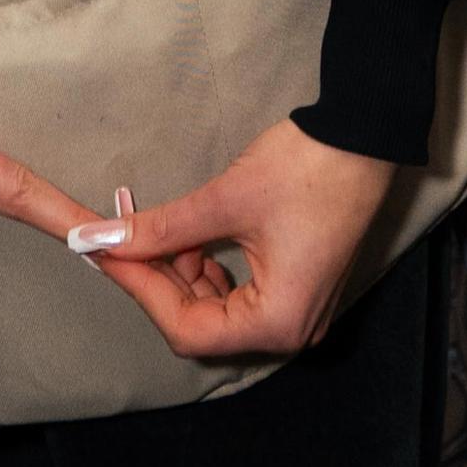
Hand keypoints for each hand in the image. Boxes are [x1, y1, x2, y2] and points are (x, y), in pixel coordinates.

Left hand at [76, 118, 397, 358]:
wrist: (364, 135)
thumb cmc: (304, 169)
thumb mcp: (226, 200)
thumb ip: (161, 229)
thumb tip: (101, 241)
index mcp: (278, 322)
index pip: (188, 328)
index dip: (141, 290)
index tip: (104, 254)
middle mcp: (290, 330)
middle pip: (202, 324)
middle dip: (159, 281)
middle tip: (120, 242)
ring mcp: (298, 310)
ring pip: (218, 310)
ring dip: (181, 274)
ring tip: (158, 233)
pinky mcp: (298, 286)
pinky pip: (240, 295)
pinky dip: (208, 270)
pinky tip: (189, 240)